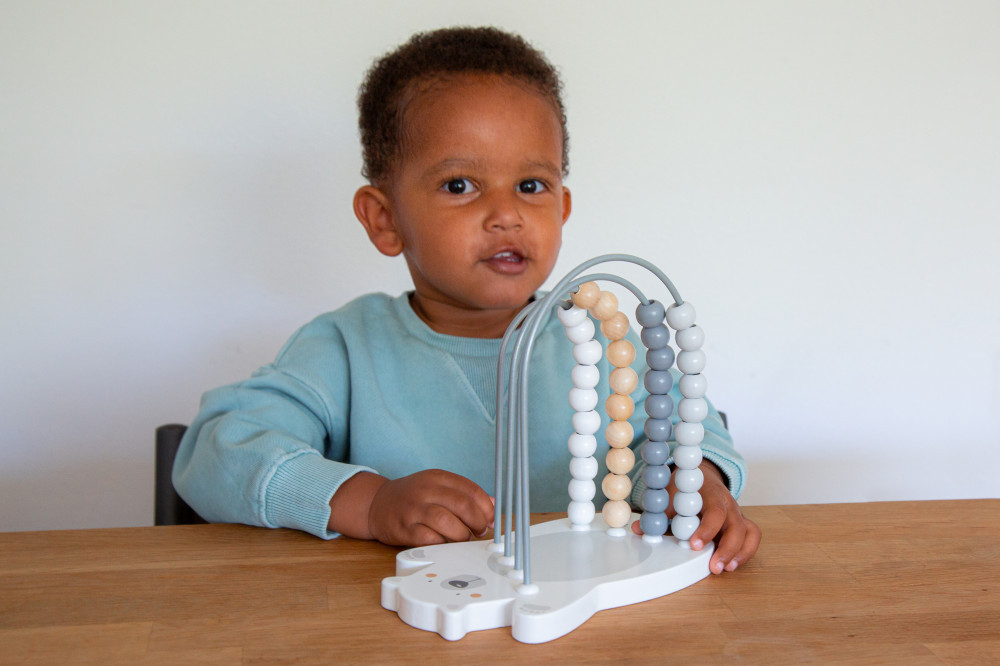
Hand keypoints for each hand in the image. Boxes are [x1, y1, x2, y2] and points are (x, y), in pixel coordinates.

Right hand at [365, 469, 494, 546]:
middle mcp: (426, 490)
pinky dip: (442, 543)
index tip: (490, 520)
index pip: (471, 490)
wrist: (376, 504)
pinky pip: (429, 538)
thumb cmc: (412, 497)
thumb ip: (464, 495)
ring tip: (462, 538)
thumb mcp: (437, 487)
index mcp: (438, 477)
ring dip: (461, 534)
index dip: (486, 508)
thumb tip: (493, 506)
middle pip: (462, 505)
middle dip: (477, 522)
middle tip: (479, 531)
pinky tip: (444, 542)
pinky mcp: (404, 528)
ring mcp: (414, 509)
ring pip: (447, 522)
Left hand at [631, 461, 760, 573]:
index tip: (694, 545)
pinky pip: (752, 537)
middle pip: (736, 525)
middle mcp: (728, 503)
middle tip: (714, 567)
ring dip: (740, 553)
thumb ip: (658, 513)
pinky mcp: (742, 524)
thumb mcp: (670, 495)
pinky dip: (746, 552)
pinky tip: (732, 565)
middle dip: (727, 548)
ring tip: (726, 569)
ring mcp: (738, 513)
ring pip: (750, 532)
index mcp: (710, 493)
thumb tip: (637, 529)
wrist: (701, 476)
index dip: (707, 529)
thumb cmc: (685, 488)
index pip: (715, 510)